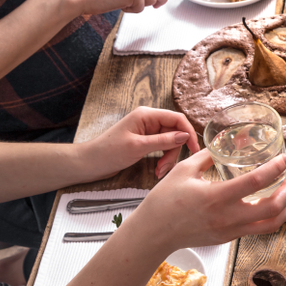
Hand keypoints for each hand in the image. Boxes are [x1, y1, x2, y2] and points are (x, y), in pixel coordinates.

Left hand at [77, 107, 200, 180]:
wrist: (90, 162)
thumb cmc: (109, 152)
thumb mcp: (138, 147)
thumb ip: (163, 141)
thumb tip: (185, 136)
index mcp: (146, 115)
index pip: (177, 118)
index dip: (188, 132)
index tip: (194, 149)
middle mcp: (149, 120)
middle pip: (175, 132)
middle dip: (174, 151)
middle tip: (166, 167)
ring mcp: (147, 131)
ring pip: (170, 142)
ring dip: (168, 158)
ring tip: (159, 171)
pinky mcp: (145, 141)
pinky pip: (162, 148)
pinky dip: (163, 159)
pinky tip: (157, 169)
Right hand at [131, 150, 285, 250]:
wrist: (154, 233)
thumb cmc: (164, 201)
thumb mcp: (184, 170)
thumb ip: (208, 155)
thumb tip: (224, 142)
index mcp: (217, 197)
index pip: (257, 181)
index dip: (276, 168)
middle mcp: (228, 216)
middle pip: (273, 208)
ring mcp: (230, 230)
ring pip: (271, 224)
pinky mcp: (229, 238)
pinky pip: (258, 228)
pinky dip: (272, 216)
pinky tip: (273, 203)